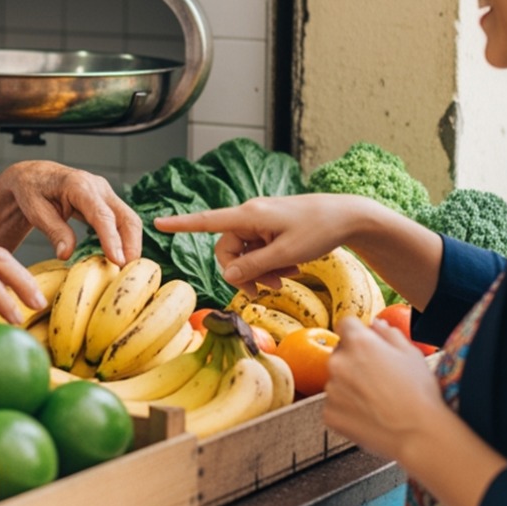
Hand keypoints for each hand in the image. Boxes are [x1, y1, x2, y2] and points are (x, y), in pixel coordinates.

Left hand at [0, 161, 142, 264]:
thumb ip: (54, 231)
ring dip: (132, 246)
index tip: (119, 261)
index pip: (101, 215)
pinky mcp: (107, 203)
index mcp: (79, 185)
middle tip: (128, 273)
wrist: (34, 176)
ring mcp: (106, 194)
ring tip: (126, 271)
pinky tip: (120, 259)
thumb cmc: (31, 191)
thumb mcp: (35, 211)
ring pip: (129, 221)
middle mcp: (98, 187)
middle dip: (132, 246)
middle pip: (126, 217)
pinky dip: (125, 241)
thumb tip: (66, 255)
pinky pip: (123, 222)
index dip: (112, 239)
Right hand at [154, 193, 376, 290]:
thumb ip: (254, 267)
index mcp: (249, 215)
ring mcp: (262, 222)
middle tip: (267, 290)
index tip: (157, 224)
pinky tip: (292, 266)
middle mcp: (251, 215)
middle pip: (228, 250)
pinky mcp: (273, 228)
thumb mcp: (286, 254)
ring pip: (246, 253)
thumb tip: (227, 276)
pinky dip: (271, 262)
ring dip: (260, 271)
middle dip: (243, 272)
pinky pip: (260, 249)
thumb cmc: (319, 230)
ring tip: (286, 278)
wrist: (349, 216)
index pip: (207, 221)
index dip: (180, 225)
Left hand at [321, 317, 446, 459]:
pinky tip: (369, 414)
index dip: (358, 332)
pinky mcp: (329, 413)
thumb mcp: (411, 354)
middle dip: (355, 360)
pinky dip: (347, 408)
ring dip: (350, 385)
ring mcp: (331, 389)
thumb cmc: (419, 393)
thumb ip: (389, 333)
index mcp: (358, 343)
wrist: (418, 434)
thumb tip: (376, 324)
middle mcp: (338, 362)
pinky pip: (335, 405)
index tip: (367, 342)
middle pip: (340, 353)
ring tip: (377, 400)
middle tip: (378, 377)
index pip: (345, 324)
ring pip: (337, 380)